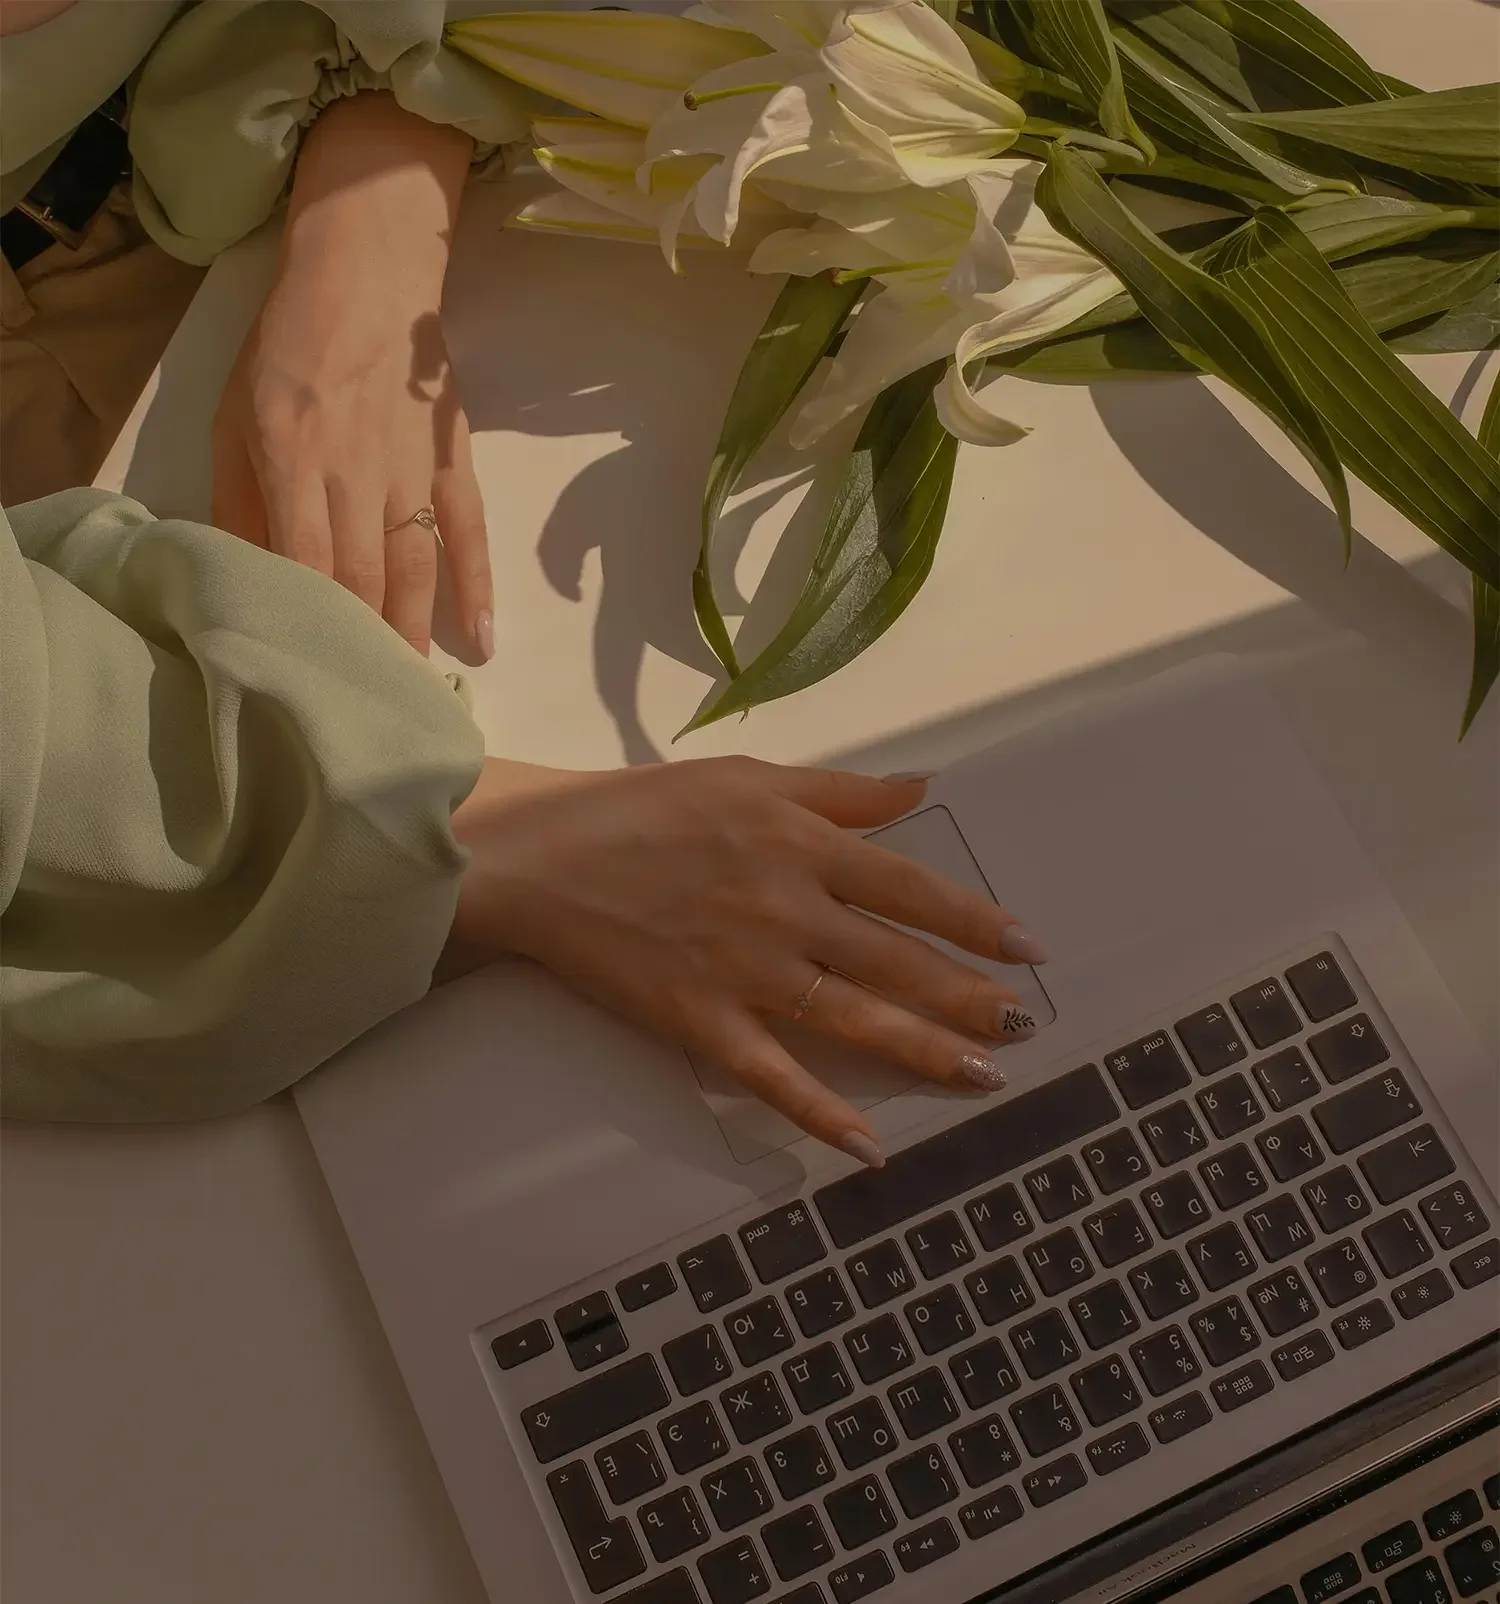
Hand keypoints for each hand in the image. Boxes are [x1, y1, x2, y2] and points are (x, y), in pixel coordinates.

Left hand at [212, 92, 492, 658]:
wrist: (366, 270)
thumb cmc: (287, 344)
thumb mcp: (236, 415)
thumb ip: (239, 499)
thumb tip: (244, 576)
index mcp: (291, 455)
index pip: (303, 558)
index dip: (310, 621)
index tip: (309, 675)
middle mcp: (353, 468)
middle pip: (361, 575)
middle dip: (362, 644)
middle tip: (362, 705)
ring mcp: (411, 466)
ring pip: (414, 565)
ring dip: (413, 631)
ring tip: (411, 688)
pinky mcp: (452, 459)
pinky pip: (468, 530)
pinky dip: (478, 585)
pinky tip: (484, 639)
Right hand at [442, 757, 1047, 1164]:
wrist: (544, 855)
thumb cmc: (646, 806)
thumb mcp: (751, 776)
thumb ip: (844, 790)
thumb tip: (925, 785)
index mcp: (803, 846)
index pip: (912, 891)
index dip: (976, 922)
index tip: (1026, 947)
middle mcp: (789, 912)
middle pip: (898, 962)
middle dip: (969, 996)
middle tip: (1025, 1024)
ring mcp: (747, 973)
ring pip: (855, 1021)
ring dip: (926, 1052)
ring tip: (985, 1075)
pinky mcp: (701, 1023)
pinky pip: (772, 1079)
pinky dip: (820, 1116)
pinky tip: (869, 1149)